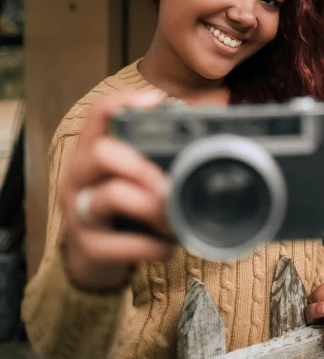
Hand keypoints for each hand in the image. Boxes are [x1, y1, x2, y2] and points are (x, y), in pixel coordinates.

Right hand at [59, 89, 174, 290]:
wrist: (92, 257)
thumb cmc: (123, 207)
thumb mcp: (133, 177)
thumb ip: (157, 157)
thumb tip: (209, 137)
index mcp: (93, 150)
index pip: (99, 114)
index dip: (123, 102)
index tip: (155, 101)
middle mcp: (80, 175)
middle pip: (100, 152)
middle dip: (142, 165)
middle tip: (169, 184)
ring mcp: (79, 210)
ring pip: (109, 195)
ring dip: (151, 206)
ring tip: (173, 219)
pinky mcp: (87, 246)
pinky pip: (117, 244)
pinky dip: (148, 246)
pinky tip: (165, 248)